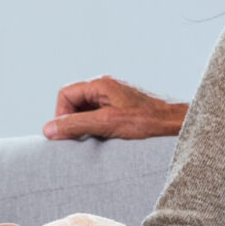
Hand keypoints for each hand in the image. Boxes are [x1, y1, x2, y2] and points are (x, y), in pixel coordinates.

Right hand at [44, 76, 187, 141]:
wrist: (176, 125)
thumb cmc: (148, 121)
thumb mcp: (107, 123)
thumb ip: (76, 125)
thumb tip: (48, 130)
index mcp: (101, 84)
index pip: (65, 95)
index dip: (61, 115)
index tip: (68, 135)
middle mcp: (106, 88)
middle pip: (74, 103)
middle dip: (73, 122)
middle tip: (81, 140)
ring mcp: (114, 99)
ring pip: (86, 112)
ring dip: (85, 127)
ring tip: (97, 140)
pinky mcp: (121, 110)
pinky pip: (99, 118)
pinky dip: (97, 129)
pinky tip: (107, 140)